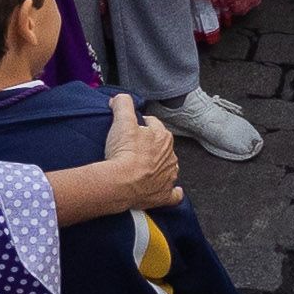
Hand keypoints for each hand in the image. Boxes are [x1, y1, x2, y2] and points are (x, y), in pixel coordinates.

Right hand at [99, 92, 183, 208]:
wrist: (121, 183)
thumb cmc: (124, 153)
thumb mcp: (121, 121)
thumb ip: (122, 104)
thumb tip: (120, 98)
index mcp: (163, 137)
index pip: (153, 124)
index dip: (140, 124)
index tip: (131, 128)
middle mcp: (170, 156)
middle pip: (161, 146)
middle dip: (150, 146)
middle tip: (132, 148)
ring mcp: (169, 177)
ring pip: (168, 167)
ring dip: (159, 167)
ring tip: (143, 168)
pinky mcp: (164, 195)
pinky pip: (173, 194)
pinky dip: (173, 193)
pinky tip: (170, 191)